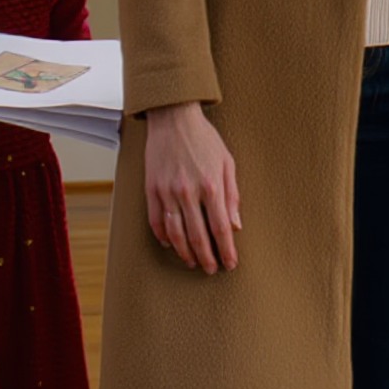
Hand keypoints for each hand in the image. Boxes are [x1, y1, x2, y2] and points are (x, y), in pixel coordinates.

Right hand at [143, 100, 240, 273]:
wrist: (173, 118)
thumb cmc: (204, 139)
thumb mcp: (227, 163)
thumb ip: (232, 196)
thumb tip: (235, 226)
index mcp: (211, 185)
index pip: (220, 228)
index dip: (227, 249)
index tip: (231, 263)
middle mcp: (188, 192)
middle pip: (198, 236)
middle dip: (207, 257)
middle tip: (212, 269)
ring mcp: (167, 191)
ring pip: (175, 233)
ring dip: (185, 252)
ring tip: (193, 262)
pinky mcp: (152, 189)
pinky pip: (156, 220)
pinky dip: (163, 236)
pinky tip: (171, 244)